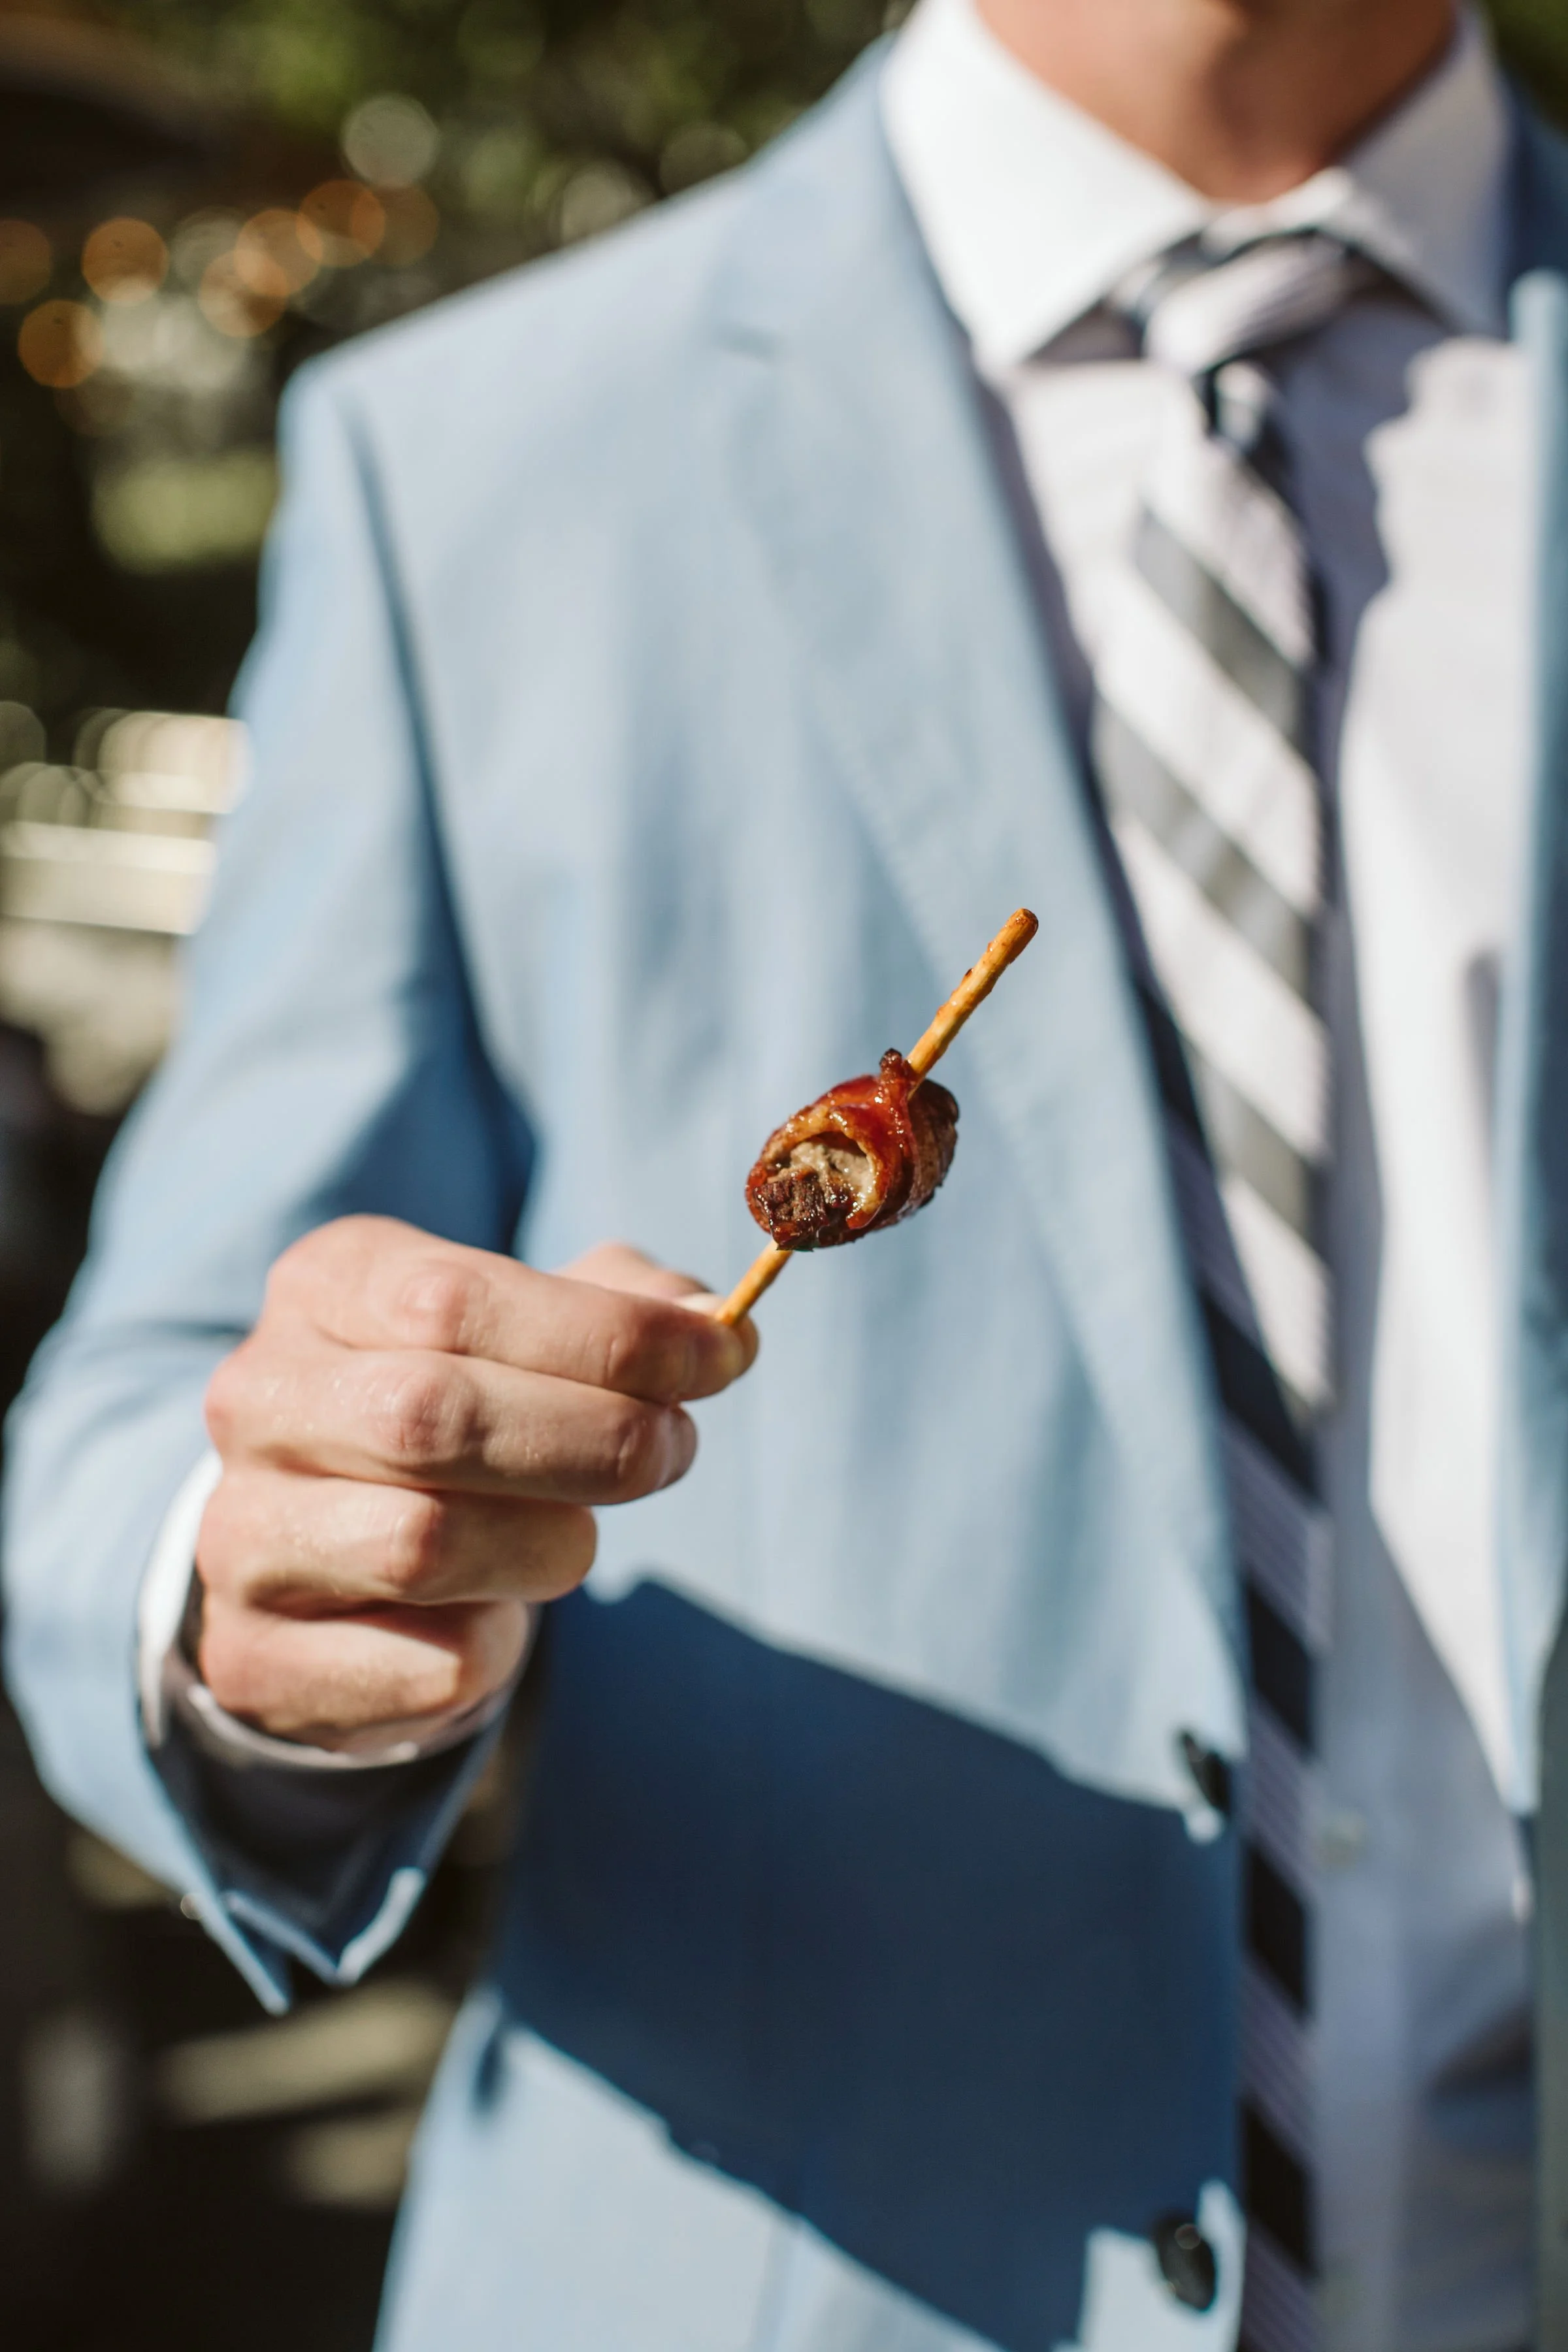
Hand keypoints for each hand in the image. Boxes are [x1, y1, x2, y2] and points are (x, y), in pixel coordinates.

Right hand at [193, 1218, 754, 1749]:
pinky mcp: (261, 1660)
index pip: (456, 1298)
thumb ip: (624, 1309)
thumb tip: (712, 1320)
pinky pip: (427, 1663)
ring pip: (423, 1544)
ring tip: (577, 1534)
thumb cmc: (462, 1420)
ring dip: (549, 1543)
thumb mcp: (530, 1331)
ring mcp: (241, 1533)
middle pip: (433, 1415)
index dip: (608, 1335)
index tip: (722, 1358)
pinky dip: (498, 1642)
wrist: (332, 1562)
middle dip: (593, 1436)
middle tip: (673, 1449)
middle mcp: (257, 1400)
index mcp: (323, 1287)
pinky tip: (496, 1611)